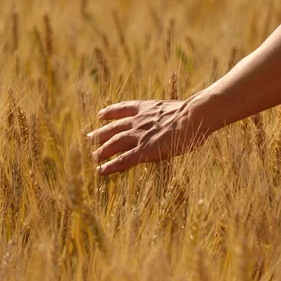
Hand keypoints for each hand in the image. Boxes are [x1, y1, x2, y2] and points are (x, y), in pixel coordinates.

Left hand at [87, 99, 211, 174]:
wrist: (193, 116)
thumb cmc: (193, 113)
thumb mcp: (176, 109)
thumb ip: (168, 114)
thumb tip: (175, 119)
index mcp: (146, 109)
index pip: (124, 109)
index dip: (111, 112)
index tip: (101, 115)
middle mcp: (138, 121)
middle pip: (114, 128)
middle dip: (100, 134)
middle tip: (88, 138)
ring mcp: (139, 136)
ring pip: (114, 144)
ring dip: (101, 151)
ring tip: (92, 158)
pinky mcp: (144, 151)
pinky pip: (123, 160)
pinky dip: (110, 166)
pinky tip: (101, 171)